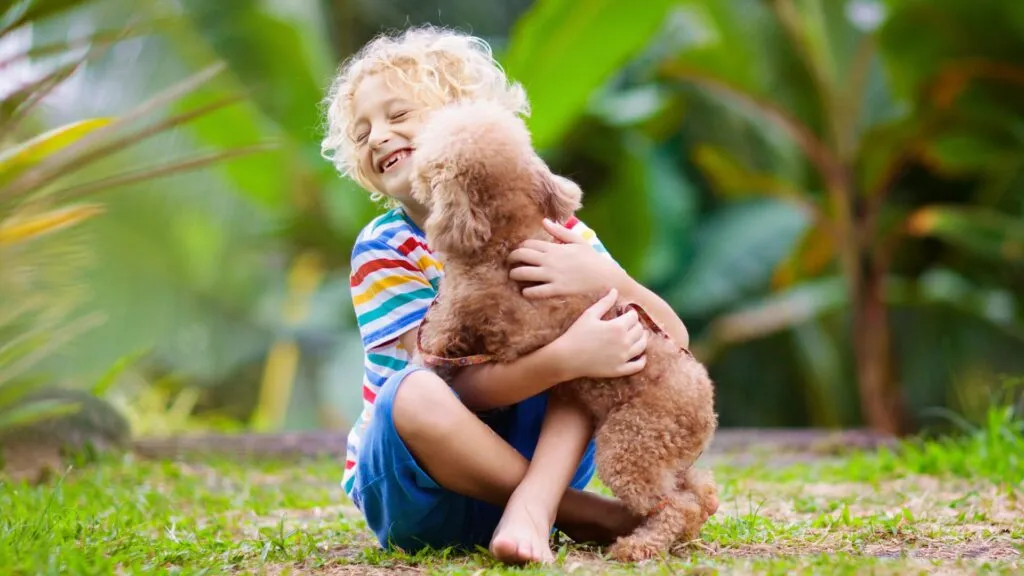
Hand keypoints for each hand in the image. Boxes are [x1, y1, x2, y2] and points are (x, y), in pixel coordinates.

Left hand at [508, 219, 625, 298]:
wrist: (607, 278)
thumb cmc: (593, 260)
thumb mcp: (578, 241)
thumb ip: (560, 231)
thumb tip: (544, 221)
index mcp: (555, 247)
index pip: (528, 243)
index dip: (519, 247)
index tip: (518, 252)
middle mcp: (550, 260)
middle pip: (521, 255)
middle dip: (511, 258)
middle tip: (510, 263)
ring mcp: (552, 275)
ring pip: (523, 273)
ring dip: (514, 274)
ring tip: (514, 277)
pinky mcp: (557, 289)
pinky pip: (535, 291)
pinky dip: (527, 292)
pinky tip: (525, 292)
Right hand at [553, 288, 647, 380]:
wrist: (566, 358)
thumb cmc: (576, 334)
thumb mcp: (589, 315)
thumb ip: (605, 302)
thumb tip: (615, 290)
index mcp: (618, 327)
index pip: (634, 317)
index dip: (630, 313)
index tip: (625, 313)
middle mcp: (624, 342)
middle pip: (640, 330)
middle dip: (636, 325)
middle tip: (629, 324)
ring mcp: (623, 357)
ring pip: (642, 346)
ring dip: (642, 339)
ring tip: (637, 336)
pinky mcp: (620, 370)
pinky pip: (638, 365)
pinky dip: (642, 359)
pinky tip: (641, 355)